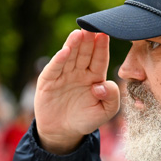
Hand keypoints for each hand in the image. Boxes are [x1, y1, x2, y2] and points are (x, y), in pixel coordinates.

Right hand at [34, 30, 119, 153]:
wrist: (63, 133)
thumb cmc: (85, 120)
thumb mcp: (105, 112)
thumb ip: (112, 98)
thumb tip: (101, 84)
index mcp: (95, 77)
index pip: (100, 59)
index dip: (102, 48)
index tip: (106, 35)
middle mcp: (79, 72)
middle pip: (85, 53)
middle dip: (89, 41)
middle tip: (92, 27)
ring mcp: (63, 75)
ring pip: (70, 57)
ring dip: (74, 45)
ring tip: (79, 33)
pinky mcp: (48, 81)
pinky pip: (55, 68)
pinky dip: (59, 59)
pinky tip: (65, 50)